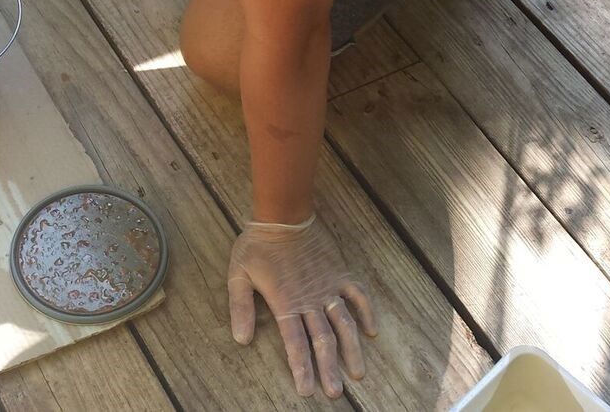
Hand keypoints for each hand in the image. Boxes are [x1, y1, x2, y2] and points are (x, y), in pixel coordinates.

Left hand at [228, 214, 377, 396]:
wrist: (282, 215)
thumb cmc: (256, 246)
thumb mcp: (238, 275)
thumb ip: (241, 308)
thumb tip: (241, 339)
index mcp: (285, 302)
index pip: (295, 343)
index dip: (302, 368)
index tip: (307, 390)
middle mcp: (310, 299)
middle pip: (322, 340)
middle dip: (328, 369)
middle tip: (334, 393)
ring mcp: (328, 287)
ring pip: (344, 324)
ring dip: (351, 350)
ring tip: (358, 374)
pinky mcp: (340, 273)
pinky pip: (358, 296)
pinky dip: (367, 313)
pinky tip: (372, 332)